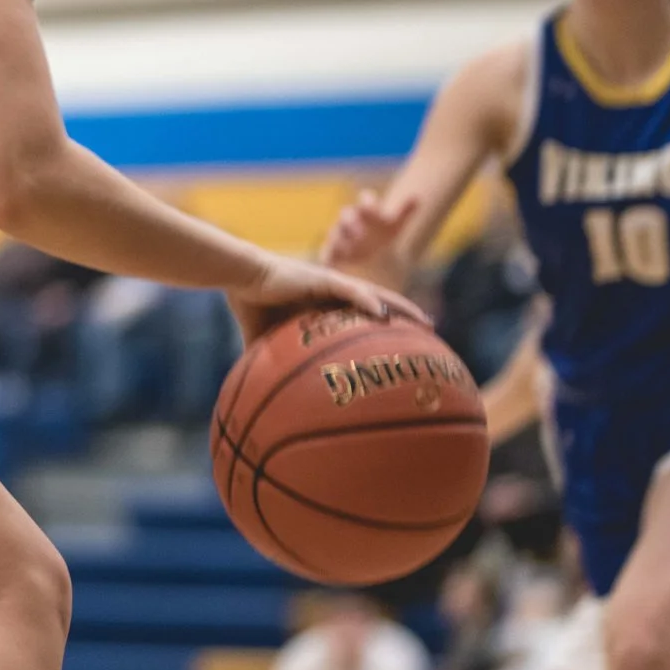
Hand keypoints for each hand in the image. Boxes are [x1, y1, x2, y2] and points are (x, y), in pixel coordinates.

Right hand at [225, 252, 430, 341]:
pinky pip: (352, 291)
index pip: (364, 314)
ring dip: (402, 307)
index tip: (406, 340)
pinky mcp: (324, 278)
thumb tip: (259, 391)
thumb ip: (270, 360)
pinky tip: (385, 314)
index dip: (386, 325)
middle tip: (431, 330)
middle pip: (380, 303)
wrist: (238, 277)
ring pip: (376, 295)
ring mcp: (332, 284)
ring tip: (425, 322)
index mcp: (325, 303)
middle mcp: (335, 292)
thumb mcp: (264, 339)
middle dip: (407, 316)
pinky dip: (369, 302)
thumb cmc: (250, 304)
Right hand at [321, 188, 419, 287]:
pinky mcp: (331, 251)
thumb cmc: (381, 236)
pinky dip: (336, 253)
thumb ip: (404, 212)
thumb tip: (417, 197)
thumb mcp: (395, 227)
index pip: (366, 200)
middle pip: (346, 215)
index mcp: (365, 210)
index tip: (374, 210)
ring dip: (344, 240)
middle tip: (361, 234)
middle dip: (352, 222)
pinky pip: (329, 250)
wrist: (368, 256)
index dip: (369, 203)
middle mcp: (350, 220)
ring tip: (354, 250)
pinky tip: (345, 260)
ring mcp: (339, 235)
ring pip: (336, 233)